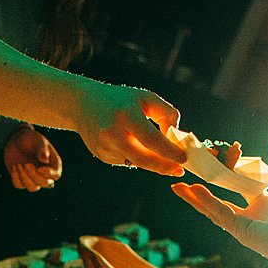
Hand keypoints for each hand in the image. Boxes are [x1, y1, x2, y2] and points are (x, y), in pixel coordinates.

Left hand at [3, 126, 61, 190]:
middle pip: (45, 184)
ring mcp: (33, 178)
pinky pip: (20, 185)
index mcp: (53, 163)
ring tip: (19, 164)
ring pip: (33, 188)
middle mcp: (44, 173)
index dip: (49, 174)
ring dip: (25, 178)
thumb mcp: (37, 140)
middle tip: (26, 164)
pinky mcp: (21, 179)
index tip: (39, 168)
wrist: (16, 140)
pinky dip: (16, 178)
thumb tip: (45, 160)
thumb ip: (42, 149)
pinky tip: (14, 166)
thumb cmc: (30, 138)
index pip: (56, 175)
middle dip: (35, 175)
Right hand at [71, 79, 185, 175]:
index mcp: (126, 114)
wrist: (83, 104)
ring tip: (159, 152)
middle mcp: (112, 132)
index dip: (169, 151)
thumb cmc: (121, 100)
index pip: (151, 139)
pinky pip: (126, 160)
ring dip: (151, 160)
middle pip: (143, 158)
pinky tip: (130, 143)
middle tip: (179, 169)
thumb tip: (174, 136)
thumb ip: (166, 113)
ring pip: (136, 161)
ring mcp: (104, 146)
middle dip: (164, 166)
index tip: (184, 158)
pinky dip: (135, 156)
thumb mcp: (146, 98)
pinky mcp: (101, 155)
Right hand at [171, 133, 267, 266]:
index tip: (220, 154)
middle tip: (189, 173)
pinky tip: (194, 191)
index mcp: (265, 202)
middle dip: (203, 187)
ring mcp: (244, 224)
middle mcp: (252, 213)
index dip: (229, 170)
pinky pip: (220, 214)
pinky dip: (207, 202)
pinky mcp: (241, 231)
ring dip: (196, 197)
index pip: (240, 183)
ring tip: (178, 185)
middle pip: (221, 197)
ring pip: (213, 208)